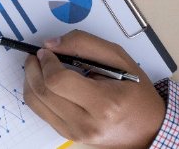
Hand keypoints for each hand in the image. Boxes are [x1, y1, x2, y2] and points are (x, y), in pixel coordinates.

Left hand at [23, 30, 165, 148]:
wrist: (148, 130)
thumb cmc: (136, 93)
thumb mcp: (120, 60)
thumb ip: (85, 44)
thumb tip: (51, 44)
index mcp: (105, 104)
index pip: (58, 81)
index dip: (47, 62)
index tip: (47, 51)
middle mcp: (87, 123)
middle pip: (42, 91)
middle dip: (33, 67)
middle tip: (37, 55)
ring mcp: (75, 133)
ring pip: (35, 102)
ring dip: (30, 79)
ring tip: (38, 66)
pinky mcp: (67, 135)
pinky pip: (40, 111)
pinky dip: (37, 93)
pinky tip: (45, 82)